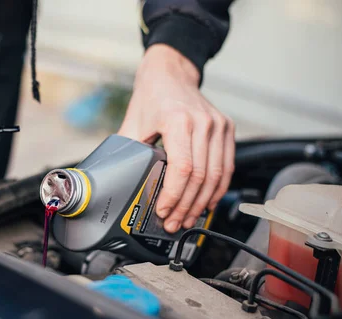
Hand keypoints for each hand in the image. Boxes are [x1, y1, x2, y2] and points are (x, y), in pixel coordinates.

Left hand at [118, 45, 234, 232]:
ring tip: (187, 219)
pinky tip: (205, 204)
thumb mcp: (132, 124)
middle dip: (186, 206)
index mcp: (178, 120)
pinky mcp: (227, 129)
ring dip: (202, 203)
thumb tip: (115, 182)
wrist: (170, 73)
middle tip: (173, 223)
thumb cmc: (150, 98)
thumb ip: (127, 153)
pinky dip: (216, 190)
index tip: (162, 211)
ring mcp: (218, 126)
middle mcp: (203, 123)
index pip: (183, 168)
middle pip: (200, 177)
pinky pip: (226, 167)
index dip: (174, 196)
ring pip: (216, 176)